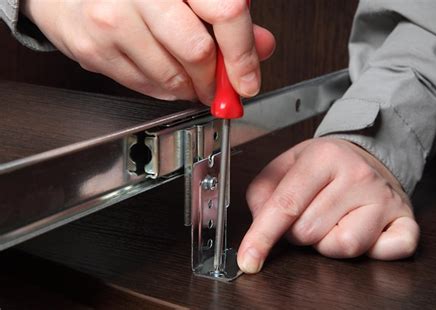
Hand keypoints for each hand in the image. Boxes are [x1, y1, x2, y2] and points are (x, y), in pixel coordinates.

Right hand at [21, 0, 274, 102]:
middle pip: (198, 51)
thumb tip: (261, 47)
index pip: (227, 12)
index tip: (247, 81)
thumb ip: (228, 18)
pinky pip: (144, 87)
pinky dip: (162, 90)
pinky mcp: (93, 48)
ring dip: (188, 87)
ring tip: (187, 77)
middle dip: (213, 79)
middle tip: (217, 85)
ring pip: (171, 77)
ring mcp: (112, 19)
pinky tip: (161, 72)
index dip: (243, 55)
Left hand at [238, 137, 419, 272]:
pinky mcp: (405, 219)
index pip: (286, 204)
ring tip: (332, 222)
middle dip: (298, 232)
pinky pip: (389, 251)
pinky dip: (374, 252)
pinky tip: (365, 232)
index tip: (248, 259)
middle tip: (309, 213)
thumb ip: (263, 191)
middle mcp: (358, 175)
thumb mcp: (286, 164)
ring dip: (328, 243)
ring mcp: (384, 198)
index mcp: (324, 157)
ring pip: (342, 246)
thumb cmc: (324, 165)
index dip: (262, 236)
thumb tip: (259, 224)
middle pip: (309, 232)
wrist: (368, 155)